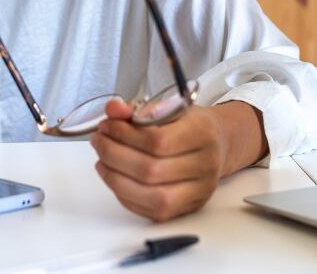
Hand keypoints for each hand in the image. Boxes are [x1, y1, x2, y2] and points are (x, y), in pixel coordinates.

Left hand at [90, 98, 265, 221]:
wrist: (217, 144)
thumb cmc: (189, 125)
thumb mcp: (168, 107)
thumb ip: (137, 109)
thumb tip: (112, 109)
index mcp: (202, 133)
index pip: (157, 140)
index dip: (124, 135)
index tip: (106, 125)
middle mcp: (205, 165)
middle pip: (150, 170)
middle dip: (114, 155)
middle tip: (99, 140)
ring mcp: (199, 190)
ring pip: (150, 195)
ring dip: (116, 178)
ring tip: (102, 160)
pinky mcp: (188, 208)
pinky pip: (150, 210)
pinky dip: (125, 195)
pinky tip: (114, 177)